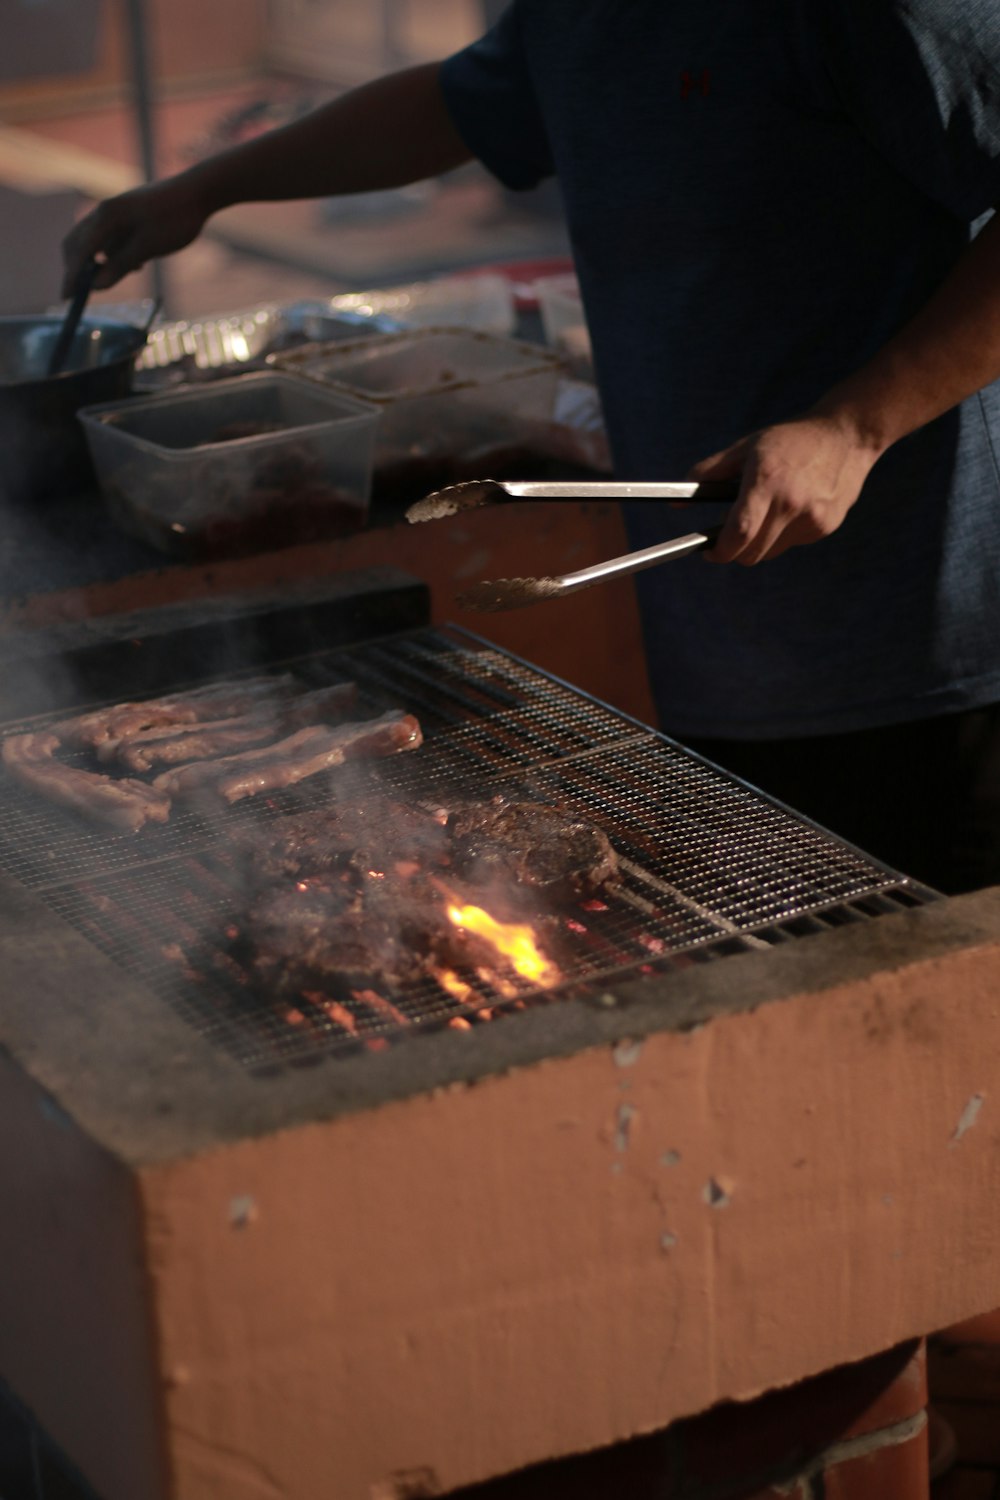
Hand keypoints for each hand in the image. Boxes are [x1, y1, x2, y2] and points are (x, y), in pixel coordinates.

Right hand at [61, 176, 209, 295]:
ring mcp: (115, 212)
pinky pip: (111, 237)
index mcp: (106, 216)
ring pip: (95, 241)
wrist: (198, 191)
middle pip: (77, 243)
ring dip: (100, 261)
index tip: (66, 298)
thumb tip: (96, 286)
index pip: (80, 251)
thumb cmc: (175, 218)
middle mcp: (105, 211)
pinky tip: (139, 263)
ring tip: (125, 273)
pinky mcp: (127, 215)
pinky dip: (115, 253)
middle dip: (77, 268)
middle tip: (82, 292)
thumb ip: (120, 265)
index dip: (72, 276)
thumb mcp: (148, 247)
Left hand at [687, 413, 883, 564]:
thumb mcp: (746, 447)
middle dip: (735, 550)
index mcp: (766, 481)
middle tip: (730, 533)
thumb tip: (675, 500)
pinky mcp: (825, 527)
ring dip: (758, 543)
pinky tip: (792, 507)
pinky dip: (783, 534)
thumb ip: (709, 473)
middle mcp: (790, 503)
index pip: (738, 533)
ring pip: (770, 553)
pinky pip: (791, 543)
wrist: (847, 436)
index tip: (711, 552)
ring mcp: (811, 519)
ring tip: (764, 512)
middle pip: (751, 553)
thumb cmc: (790, 440)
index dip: (720, 551)